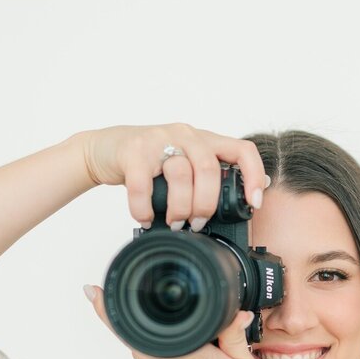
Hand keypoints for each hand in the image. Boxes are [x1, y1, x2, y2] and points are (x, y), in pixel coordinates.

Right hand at [79, 121, 269, 228]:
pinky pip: (143, 185)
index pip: (241, 150)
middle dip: (206, 204)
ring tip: (174, 222)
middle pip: (209, 169)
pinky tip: (146, 218)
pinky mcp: (133, 151)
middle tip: (196, 223)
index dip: (253, 176)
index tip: (253, 203)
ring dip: (179, 207)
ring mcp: (158, 139)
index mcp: (204, 140)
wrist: (106, 148)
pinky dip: (144, 209)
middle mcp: (185, 135)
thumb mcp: (183, 165)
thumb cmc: (149, 162)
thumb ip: (208, 178)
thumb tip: (241, 201)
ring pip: (180, 174)